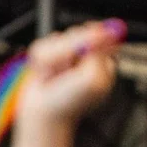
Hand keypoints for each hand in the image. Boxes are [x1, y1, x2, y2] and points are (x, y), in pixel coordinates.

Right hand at [11, 19, 125, 146]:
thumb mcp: (92, 78)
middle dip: (68, 50)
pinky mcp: (48, 57)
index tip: (82, 47)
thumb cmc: (72, 101)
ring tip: (54, 76)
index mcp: (104, 60)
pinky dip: (42, 61)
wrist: (44, 114)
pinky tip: (44, 75)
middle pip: (79, 32)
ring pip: (58, 38)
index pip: (104, 34)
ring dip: (53, 58)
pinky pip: (42, 46)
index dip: (92, 35)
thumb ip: (98, 53)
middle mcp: (87, 55)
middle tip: (66, 69)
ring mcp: (67, 55)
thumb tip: (103, 32)